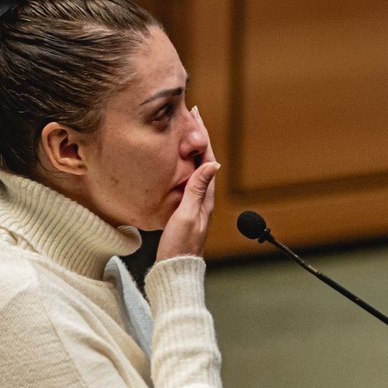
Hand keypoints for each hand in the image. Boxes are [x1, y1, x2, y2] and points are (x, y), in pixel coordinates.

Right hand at [156, 107, 218, 260]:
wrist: (174, 271)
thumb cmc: (179, 247)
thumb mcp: (186, 215)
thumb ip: (197, 189)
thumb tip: (212, 164)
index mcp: (206, 199)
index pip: (208, 159)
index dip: (202, 136)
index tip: (196, 116)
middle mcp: (204, 201)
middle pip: (204, 162)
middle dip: (198, 138)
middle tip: (191, 117)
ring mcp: (195, 206)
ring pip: (196, 170)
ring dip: (191, 150)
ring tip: (184, 133)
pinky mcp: (186, 213)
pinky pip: (188, 182)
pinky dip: (184, 166)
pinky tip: (177, 164)